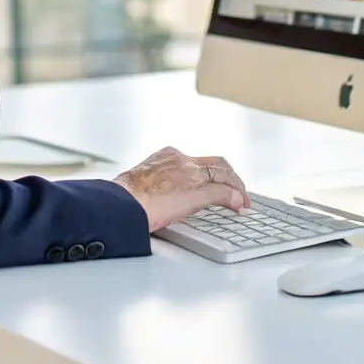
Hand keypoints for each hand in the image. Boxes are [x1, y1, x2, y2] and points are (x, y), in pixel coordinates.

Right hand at [112, 147, 250, 231]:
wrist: (121, 203)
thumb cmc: (122, 199)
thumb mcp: (139, 186)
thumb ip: (153, 186)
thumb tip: (153, 199)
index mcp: (165, 156)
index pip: (197, 160)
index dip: (209, 172)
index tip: (214, 182)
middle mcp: (181, 160)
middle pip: (216, 162)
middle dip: (229, 176)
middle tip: (237, 190)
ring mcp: (191, 173)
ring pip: (223, 173)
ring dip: (236, 187)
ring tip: (242, 201)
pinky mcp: (198, 190)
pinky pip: (223, 191)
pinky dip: (235, 198)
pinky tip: (240, 207)